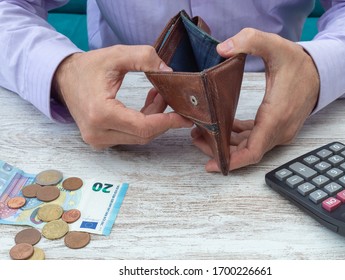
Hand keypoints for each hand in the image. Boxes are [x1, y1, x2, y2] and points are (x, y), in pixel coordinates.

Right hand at [53, 45, 192, 148]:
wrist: (63, 78)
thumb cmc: (87, 66)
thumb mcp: (116, 55)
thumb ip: (144, 58)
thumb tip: (170, 74)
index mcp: (100, 113)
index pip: (143, 127)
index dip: (168, 123)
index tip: (185, 117)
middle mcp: (97, 133)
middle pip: (144, 134)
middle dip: (163, 118)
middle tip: (171, 97)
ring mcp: (98, 140)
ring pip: (139, 136)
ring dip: (154, 119)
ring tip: (158, 95)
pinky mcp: (100, 140)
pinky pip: (130, 136)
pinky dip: (144, 122)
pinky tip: (149, 103)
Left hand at [192, 28, 319, 172]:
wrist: (321, 71)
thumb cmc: (299, 63)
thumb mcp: (274, 45)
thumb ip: (250, 40)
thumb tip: (222, 48)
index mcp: (276, 116)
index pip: (253, 151)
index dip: (232, 161)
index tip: (212, 165)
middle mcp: (279, 130)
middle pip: (247, 152)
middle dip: (220, 150)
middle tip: (197, 137)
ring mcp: (280, 132)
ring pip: (250, 147)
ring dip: (227, 144)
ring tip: (204, 132)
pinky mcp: (278, 128)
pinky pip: (255, 139)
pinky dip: (239, 137)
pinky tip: (224, 128)